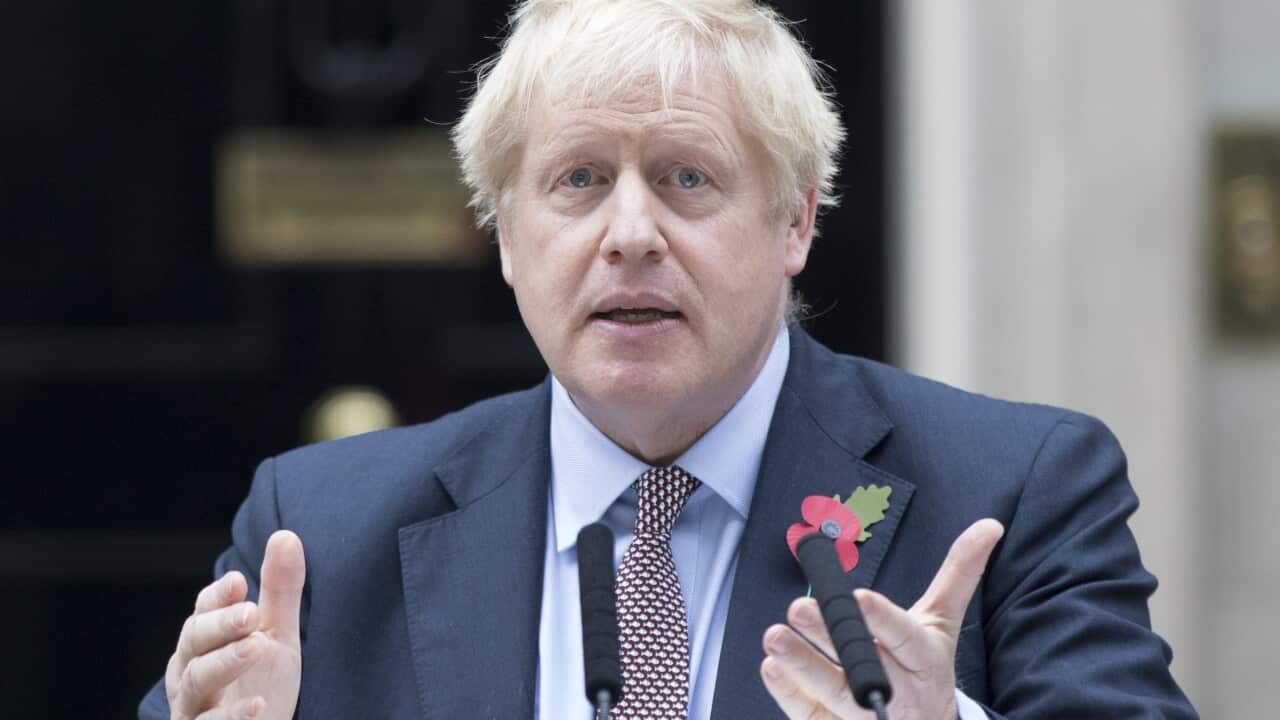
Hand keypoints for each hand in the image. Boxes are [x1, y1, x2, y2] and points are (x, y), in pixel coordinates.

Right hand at [165, 530, 305, 719]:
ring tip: (256, 647)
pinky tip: (258, 705)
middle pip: (193, 643)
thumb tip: (286, 535)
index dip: (216, 598)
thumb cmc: (260, 686)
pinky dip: (231, 716)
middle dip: (219, 625)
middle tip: (251, 614)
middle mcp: (189, 673)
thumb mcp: (276, 637)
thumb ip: (279, 593)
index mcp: (203, 644)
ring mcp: (192, 708)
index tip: (238, 582)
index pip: (202, 613)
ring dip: (224, 662)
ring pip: (195, 681)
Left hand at [760, 519, 1003, 718]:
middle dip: (831, 638)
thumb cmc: (924, 668)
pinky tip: (772, 667)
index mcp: (924, 658)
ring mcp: (865, 717)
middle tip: (800, 607)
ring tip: (774, 637)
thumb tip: (988, 525)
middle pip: (863, 666)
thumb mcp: (943, 621)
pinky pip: (811, 716)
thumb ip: (959, 574)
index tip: (859, 596)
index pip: (904, 637)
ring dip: (801, 665)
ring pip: (833, 694)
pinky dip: (790, 693)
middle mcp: (897, 691)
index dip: (881, 619)